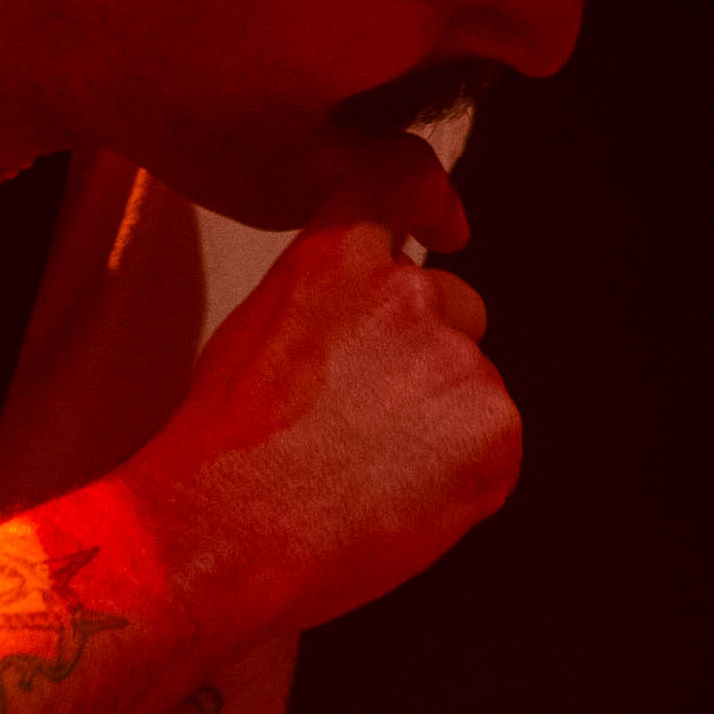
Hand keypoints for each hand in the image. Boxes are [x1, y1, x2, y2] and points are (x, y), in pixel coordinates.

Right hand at [127, 185, 520, 636]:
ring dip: (439, 427)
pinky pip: (493, 451)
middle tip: (366, 426)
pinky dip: (460, 481)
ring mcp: (460, 359)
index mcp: (338, 257)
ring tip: (363, 478)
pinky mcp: (495, 427)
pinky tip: (394, 504)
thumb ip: (325, 304)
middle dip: (429, 358)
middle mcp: (409, 291)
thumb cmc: (218, 452)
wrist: (221, 532)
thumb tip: (365, 329)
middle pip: (456, 306)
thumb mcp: (253, 334)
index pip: (400, 180)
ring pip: (472, 387)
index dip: (428, 197)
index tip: (445, 226)